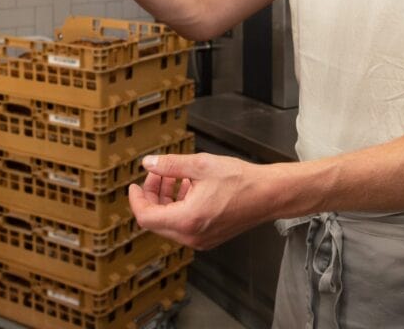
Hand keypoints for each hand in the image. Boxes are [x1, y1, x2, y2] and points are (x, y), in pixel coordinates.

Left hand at [128, 152, 270, 249]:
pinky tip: (189, 187)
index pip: (146, 217)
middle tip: (157, 174)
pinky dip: (180, 206)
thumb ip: (170, 165)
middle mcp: (191, 236)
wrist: (268, 194)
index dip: (136, 200)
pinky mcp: (208, 238)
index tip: (134, 185)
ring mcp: (200, 240)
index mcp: (187, 220)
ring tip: (174, 176)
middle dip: (152, 195)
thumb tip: (148, 163)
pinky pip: (184, 225)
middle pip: (156, 221)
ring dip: (166, 200)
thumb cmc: (241, 181)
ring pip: (169, 223)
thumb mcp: (201, 165)